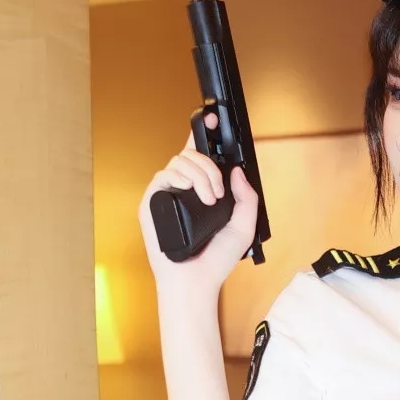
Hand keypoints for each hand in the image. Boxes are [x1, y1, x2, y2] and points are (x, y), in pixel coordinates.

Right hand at [138, 114, 259, 291]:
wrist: (196, 280)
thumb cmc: (215, 260)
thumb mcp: (243, 225)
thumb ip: (247, 197)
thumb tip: (237, 170)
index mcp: (201, 191)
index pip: (200, 156)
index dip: (204, 134)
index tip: (212, 118)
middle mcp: (183, 188)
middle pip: (191, 154)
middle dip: (209, 167)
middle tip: (218, 192)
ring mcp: (167, 193)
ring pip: (179, 161)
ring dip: (200, 175)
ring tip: (209, 200)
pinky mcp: (152, 201)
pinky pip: (164, 174)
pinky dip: (181, 179)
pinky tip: (192, 195)